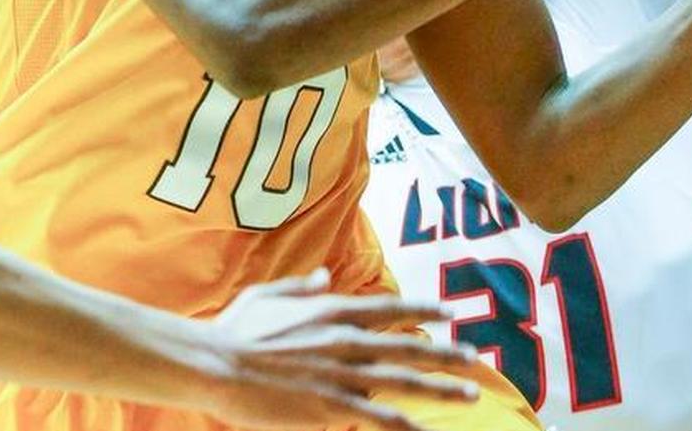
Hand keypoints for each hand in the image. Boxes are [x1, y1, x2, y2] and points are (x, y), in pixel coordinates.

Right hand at [201, 269, 477, 430]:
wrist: (215, 365)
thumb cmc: (234, 330)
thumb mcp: (268, 296)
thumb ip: (300, 286)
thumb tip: (322, 275)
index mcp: (332, 311)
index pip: (390, 308)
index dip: (423, 311)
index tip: (449, 314)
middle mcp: (346, 340)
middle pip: (408, 347)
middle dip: (446, 354)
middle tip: (476, 359)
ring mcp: (341, 376)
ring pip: (403, 383)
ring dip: (440, 388)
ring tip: (469, 394)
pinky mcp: (331, 409)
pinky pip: (378, 419)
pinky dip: (406, 425)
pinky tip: (427, 430)